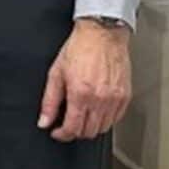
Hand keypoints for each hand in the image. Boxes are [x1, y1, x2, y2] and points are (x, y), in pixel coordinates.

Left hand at [38, 19, 131, 140]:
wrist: (102, 34)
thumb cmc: (78, 48)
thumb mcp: (56, 72)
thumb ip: (49, 101)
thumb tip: (43, 121)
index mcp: (80, 93)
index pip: (73, 128)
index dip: (62, 134)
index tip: (56, 132)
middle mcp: (99, 99)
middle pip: (88, 131)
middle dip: (75, 131)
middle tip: (67, 123)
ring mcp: (114, 99)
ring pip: (103, 128)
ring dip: (90, 127)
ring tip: (81, 116)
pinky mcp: (125, 97)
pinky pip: (115, 119)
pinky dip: (104, 120)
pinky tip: (95, 110)